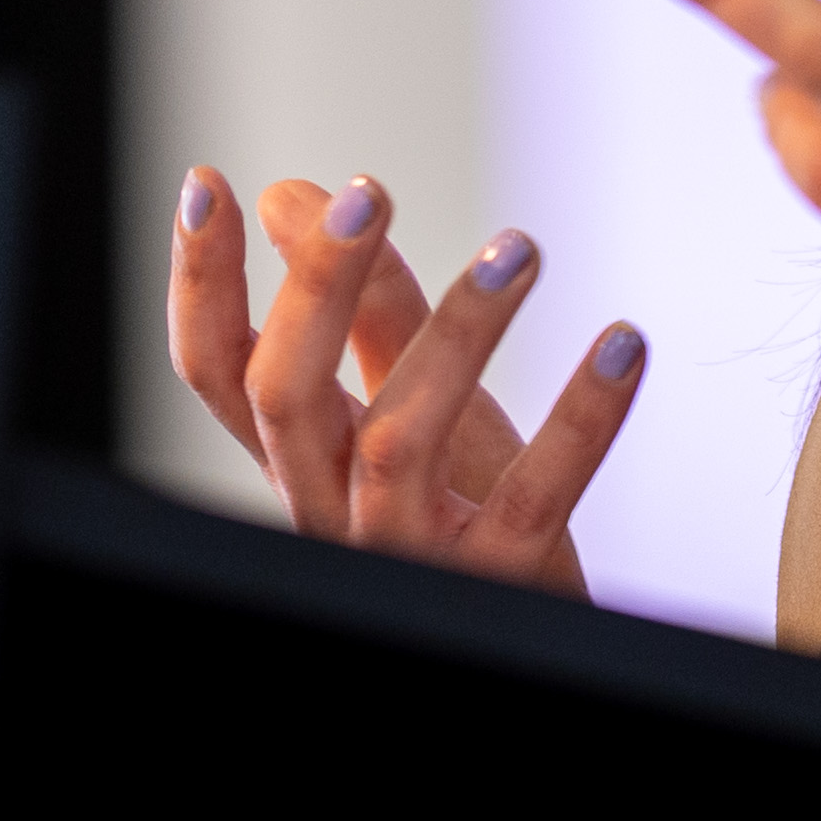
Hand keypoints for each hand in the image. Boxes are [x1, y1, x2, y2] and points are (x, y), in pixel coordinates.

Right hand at [166, 161, 644, 591]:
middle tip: (367, 193)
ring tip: (520, 247)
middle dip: (316, 289)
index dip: (201, 285)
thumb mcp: (414, 403)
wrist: (526, 638)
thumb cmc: (463, 517)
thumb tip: (294, 197)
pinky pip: (532, 497)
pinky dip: (579, 419)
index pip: (221, 373)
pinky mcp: (499, 582)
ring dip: (457, 332)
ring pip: (400, 441)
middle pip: (286, 399)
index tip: (208, 182)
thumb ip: (368, 310)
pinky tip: (620, 343)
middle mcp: (335, 510)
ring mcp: (411, 552)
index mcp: (306, 461)